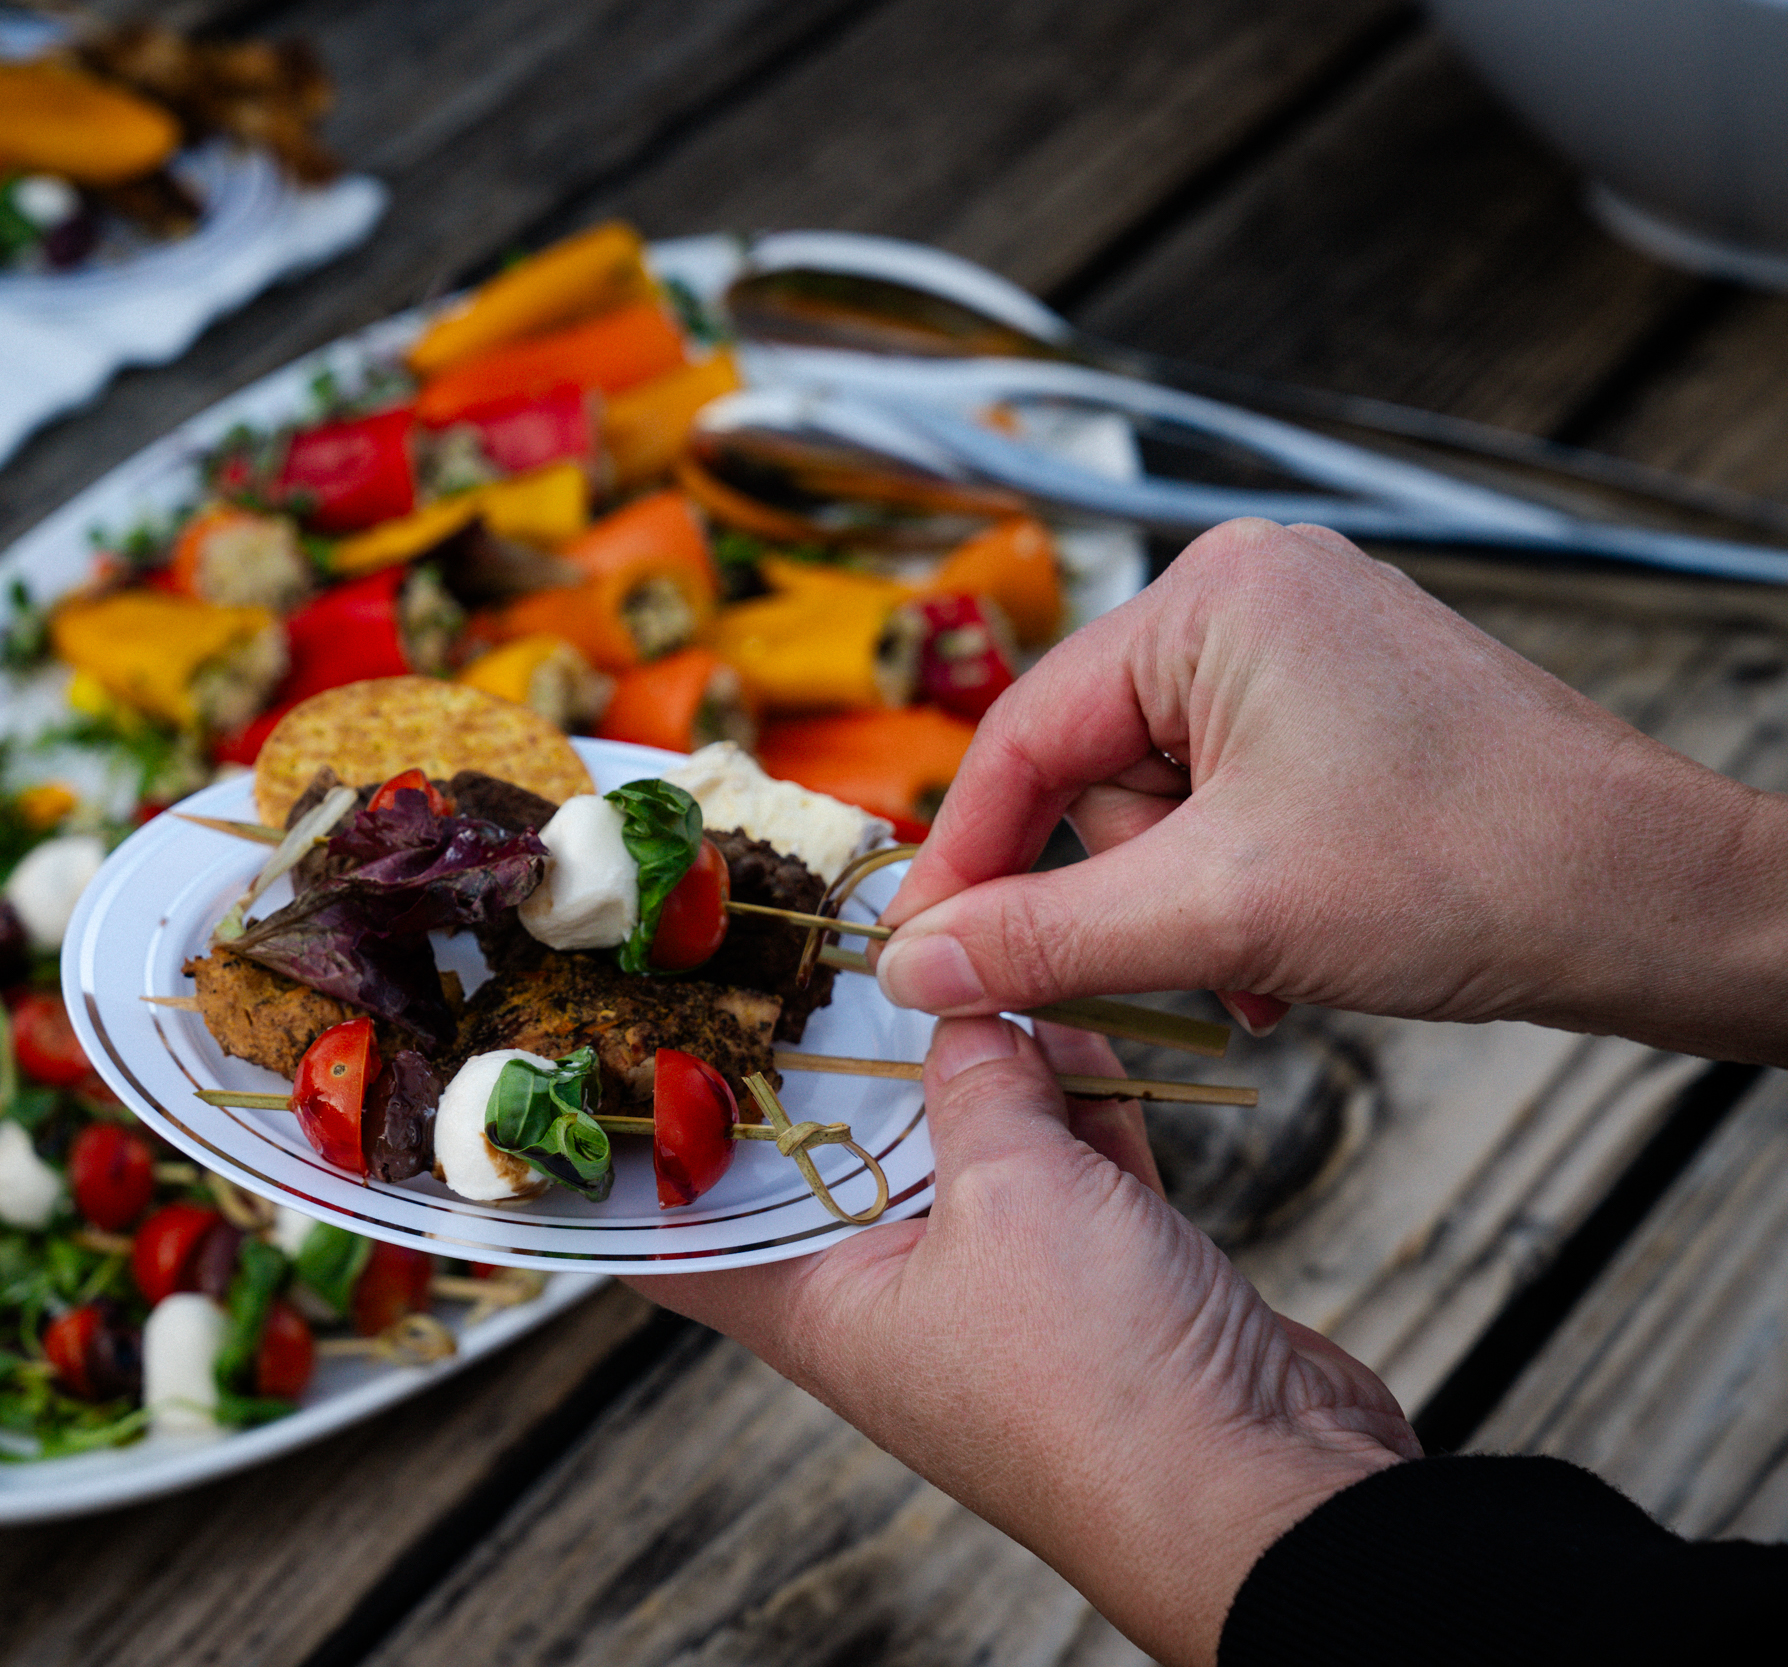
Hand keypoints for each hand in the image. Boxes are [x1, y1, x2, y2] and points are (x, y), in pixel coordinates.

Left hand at [628, 1018, 1416, 1666]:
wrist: (1269, 1498)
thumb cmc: (1100, 1386)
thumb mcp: (1011, 1194)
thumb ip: (974, 1084)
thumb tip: (958, 1012)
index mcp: (820, 1308)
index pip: (684, 1237)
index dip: (645, 1156)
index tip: (623, 1055)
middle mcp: (895, 1303)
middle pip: (834, 1165)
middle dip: (839, 1063)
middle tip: (820, 954)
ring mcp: (1002, 1293)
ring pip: (964, 1150)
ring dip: (980, 1065)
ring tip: (979, 962)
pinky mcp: (1101, 1284)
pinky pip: (1067, 1170)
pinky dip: (1074, 1103)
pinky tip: (1079, 1023)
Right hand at [873, 519, 1787, 1063]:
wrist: (1660, 905)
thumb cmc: (1479, 869)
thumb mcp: (1223, 914)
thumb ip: (1045, 938)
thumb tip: (915, 968)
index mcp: (1214, 596)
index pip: (1026, 733)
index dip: (969, 857)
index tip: (925, 956)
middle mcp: (1254, 597)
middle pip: (1092, 772)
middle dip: (1123, 890)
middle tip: (1179, 963)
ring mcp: (1305, 651)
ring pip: (1158, 805)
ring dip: (1185, 905)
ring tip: (1262, 962)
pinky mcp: (1343, 711)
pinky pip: (1225, 805)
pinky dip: (1233, 889)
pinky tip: (1284, 949)